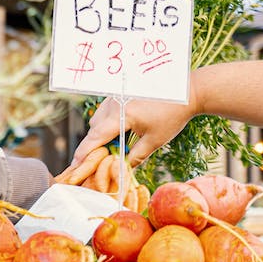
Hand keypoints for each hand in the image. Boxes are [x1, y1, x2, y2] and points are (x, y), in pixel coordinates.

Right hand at [70, 91, 199, 169]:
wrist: (186, 92)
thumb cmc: (172, 116)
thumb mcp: (154, 141)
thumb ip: (135, 156)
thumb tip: (122, 170)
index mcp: (121, 115)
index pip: (96, 137)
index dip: (84, 153)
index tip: (76, 164)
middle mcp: (114, 103)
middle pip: (94, 129)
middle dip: (95, 145)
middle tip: (99, 161)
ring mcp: (116, 96)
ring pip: (99, 119)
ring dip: (102, 133)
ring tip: (115, 146)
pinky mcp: (121, 94)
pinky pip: (106, 111)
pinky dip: (109, 123)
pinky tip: (123, 131)